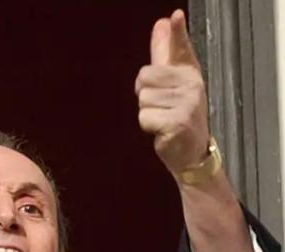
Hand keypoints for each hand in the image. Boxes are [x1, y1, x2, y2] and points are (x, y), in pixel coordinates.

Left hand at [136, 9, 209, 174]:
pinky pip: (144, 117)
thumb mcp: (172, 82)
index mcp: (189, 72)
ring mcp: (187, 104)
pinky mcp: (177, 122)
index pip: (181, 48)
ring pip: (143, 98)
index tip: (174, 16)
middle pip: (144, 76)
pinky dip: (148, 126)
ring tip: (163, 118)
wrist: (190, 151)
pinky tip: (162, 130)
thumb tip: (162, 22)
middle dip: (144, 93)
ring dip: (146, 111)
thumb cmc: (178, 114)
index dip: (178, 33)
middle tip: (160, 106)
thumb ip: (165, 53)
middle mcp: (191, 85)